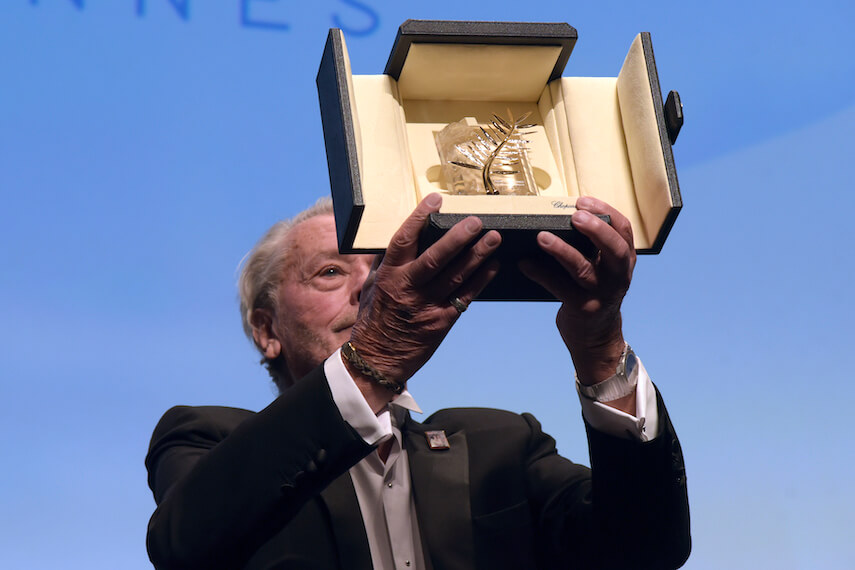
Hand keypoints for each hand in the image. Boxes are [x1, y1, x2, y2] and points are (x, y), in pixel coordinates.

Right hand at [348, 193, 500, 408]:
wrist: (376, 360)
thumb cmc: (373, 320)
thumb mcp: (371, 287)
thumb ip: (385, 264)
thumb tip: (398, 240)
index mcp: (388, 276)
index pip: (404, 240)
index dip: (419, 218)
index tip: (435, 200)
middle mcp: (408, 289)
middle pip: (436, 258)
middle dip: (458, 238)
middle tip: (476, 221)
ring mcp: (426, 306)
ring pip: (456, 276)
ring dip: (477, 256)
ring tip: (494, 238)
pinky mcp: (441, 322)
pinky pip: (464, 298)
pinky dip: (480, 281)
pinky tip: (493, 266)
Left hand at [520, 196, 635, 383]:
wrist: (596, 337)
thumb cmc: (593, 292)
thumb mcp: (602, 269)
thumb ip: (591, 247)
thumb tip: (557, 218)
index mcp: (624, 261)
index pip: (624, 230)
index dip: (606, 212)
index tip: (583, 201)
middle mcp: (618, 277)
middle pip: (615, 249)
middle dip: (596, 230)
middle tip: (575, 216)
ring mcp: (601, 294)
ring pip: (583, 269)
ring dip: (562, 251)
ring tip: (542, 237)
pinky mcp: (583, 309)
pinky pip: (559, 288)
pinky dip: (540, 274)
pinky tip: (524, 263)